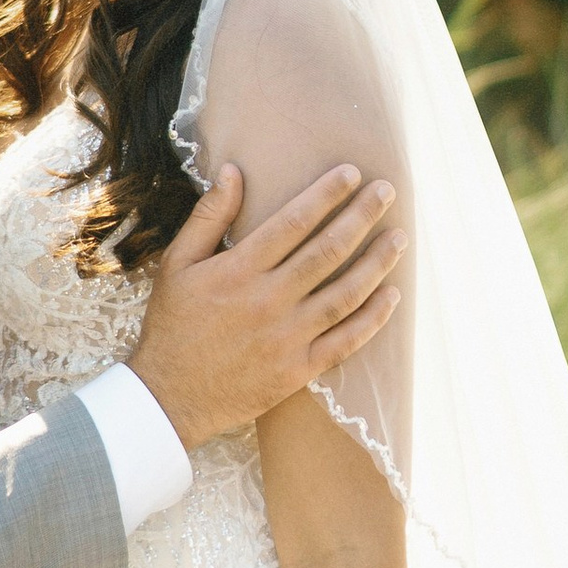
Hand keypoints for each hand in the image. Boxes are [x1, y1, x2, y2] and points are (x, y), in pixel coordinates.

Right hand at [128, 161, 402, 453]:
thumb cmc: (173, 325)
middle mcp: (268, 301)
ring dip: (376, 263)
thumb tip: (234, 171)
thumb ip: (208, 216)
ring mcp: (287, 338)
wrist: (169, 397)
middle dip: (361, 217)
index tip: (352, 173)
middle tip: (387, 191)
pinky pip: (346, 341)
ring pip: (345, 294)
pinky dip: (373, 318)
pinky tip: (392, 295)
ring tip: (398, 237)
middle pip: (328, 251)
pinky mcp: (298, 370)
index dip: (327, 194)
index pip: (294, 222)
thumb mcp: (176, 264)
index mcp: (238, 270)